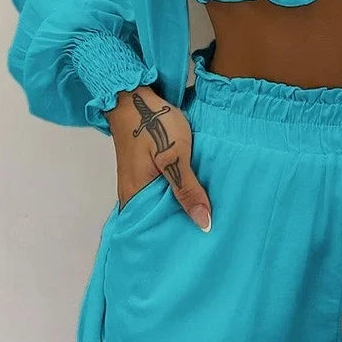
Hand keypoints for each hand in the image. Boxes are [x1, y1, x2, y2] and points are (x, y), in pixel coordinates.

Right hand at [106, 85, 211, 231]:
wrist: (134, 95)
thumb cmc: (152, 124)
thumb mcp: (174, 156)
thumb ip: (187, 189)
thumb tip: (203, 223)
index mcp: (134, 197)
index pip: (154, 230)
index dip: (175, 238)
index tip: (197, 247)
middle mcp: (132, 194)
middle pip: (159, 219)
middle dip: (181, 225)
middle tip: (208, 235)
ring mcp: (139, 182)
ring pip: (162, 203)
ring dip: (181, 207)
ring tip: (208, 219)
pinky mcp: (146, 170)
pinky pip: (162, 189)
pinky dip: (177, 193)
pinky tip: (196, 196)